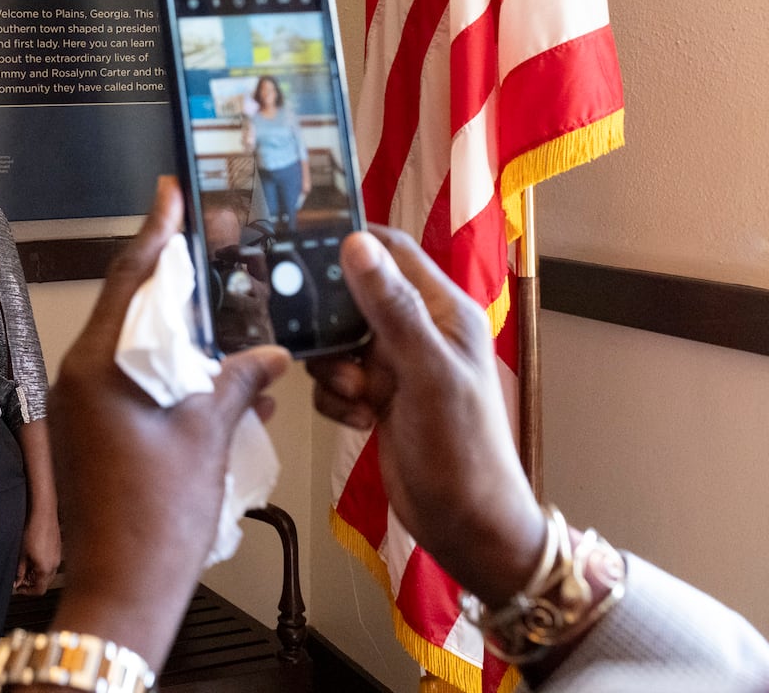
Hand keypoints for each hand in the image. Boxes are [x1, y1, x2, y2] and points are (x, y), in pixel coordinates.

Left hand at [15, 507, 60, 596]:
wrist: (43, 514)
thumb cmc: (32, 531)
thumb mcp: (22, 554)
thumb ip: (20, 571)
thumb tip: (17, 582)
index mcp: (45, 569)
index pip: (39, 590)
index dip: (27, 592)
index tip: (18, 588)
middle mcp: (54, 565)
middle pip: (44, 583)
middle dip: (32, 584)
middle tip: (20, 579)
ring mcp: (57, 557)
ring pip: (48, 574)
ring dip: (37, 575)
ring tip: (26, 567)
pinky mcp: (58, 549)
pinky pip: (51, 564)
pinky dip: (43, 566)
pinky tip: (33, 557)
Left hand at [46, 177, 290, 668]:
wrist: (123, 590)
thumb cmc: (155, 521)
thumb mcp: (207, 438)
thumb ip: (238, 383)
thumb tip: (268, 354)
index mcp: (100, 365)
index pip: (130, 277)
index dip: (156, 230)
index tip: (171, 192)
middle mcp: (83, 376)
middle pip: (134, 305)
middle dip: (182, 280)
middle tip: (217, 245)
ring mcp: (86, 404)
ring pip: (141, 345)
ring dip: (187, 335)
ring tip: (235, 321)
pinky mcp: (96, 430)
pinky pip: (138, 381)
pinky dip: (177, 376)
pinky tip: (225, 384)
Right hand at [307, 226, 543, 605]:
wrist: (467, 525)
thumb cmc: (460, 447)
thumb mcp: (427, 371)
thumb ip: (392, 308)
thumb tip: (354, 243)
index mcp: (444, 310)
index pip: (391, 251)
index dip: (350, 243)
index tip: (301, 249)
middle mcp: (419, 330)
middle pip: (354, 295)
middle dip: (330, 319)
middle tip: (312, 339)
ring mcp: (396, 366)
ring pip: (337, 341)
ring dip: (333, 367)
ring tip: (357, 396)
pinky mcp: (377, 399)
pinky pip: (336, 381)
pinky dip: (337, 398)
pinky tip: (361, 420)